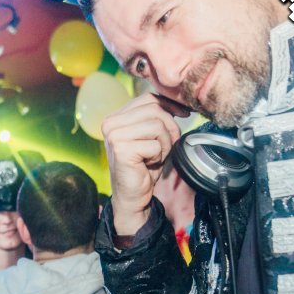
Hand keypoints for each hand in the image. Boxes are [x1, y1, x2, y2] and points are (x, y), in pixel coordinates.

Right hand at [101, 93, 188, 235]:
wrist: (132, 196)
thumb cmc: (143, 166)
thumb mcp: (150, 137)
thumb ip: (156, 117)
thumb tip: (180, 104)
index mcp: (116, 117)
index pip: (148, 98)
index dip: (169, 105)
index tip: (183, 114)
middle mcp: (111, 123)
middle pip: (154, 109)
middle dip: (169, 127)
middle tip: (167, 145)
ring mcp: (114, 135)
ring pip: (157, 125)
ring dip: (164, 143)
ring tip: (156, 155)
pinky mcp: (121, 149)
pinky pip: (154, 144)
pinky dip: (159, 155)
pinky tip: (149, 163)